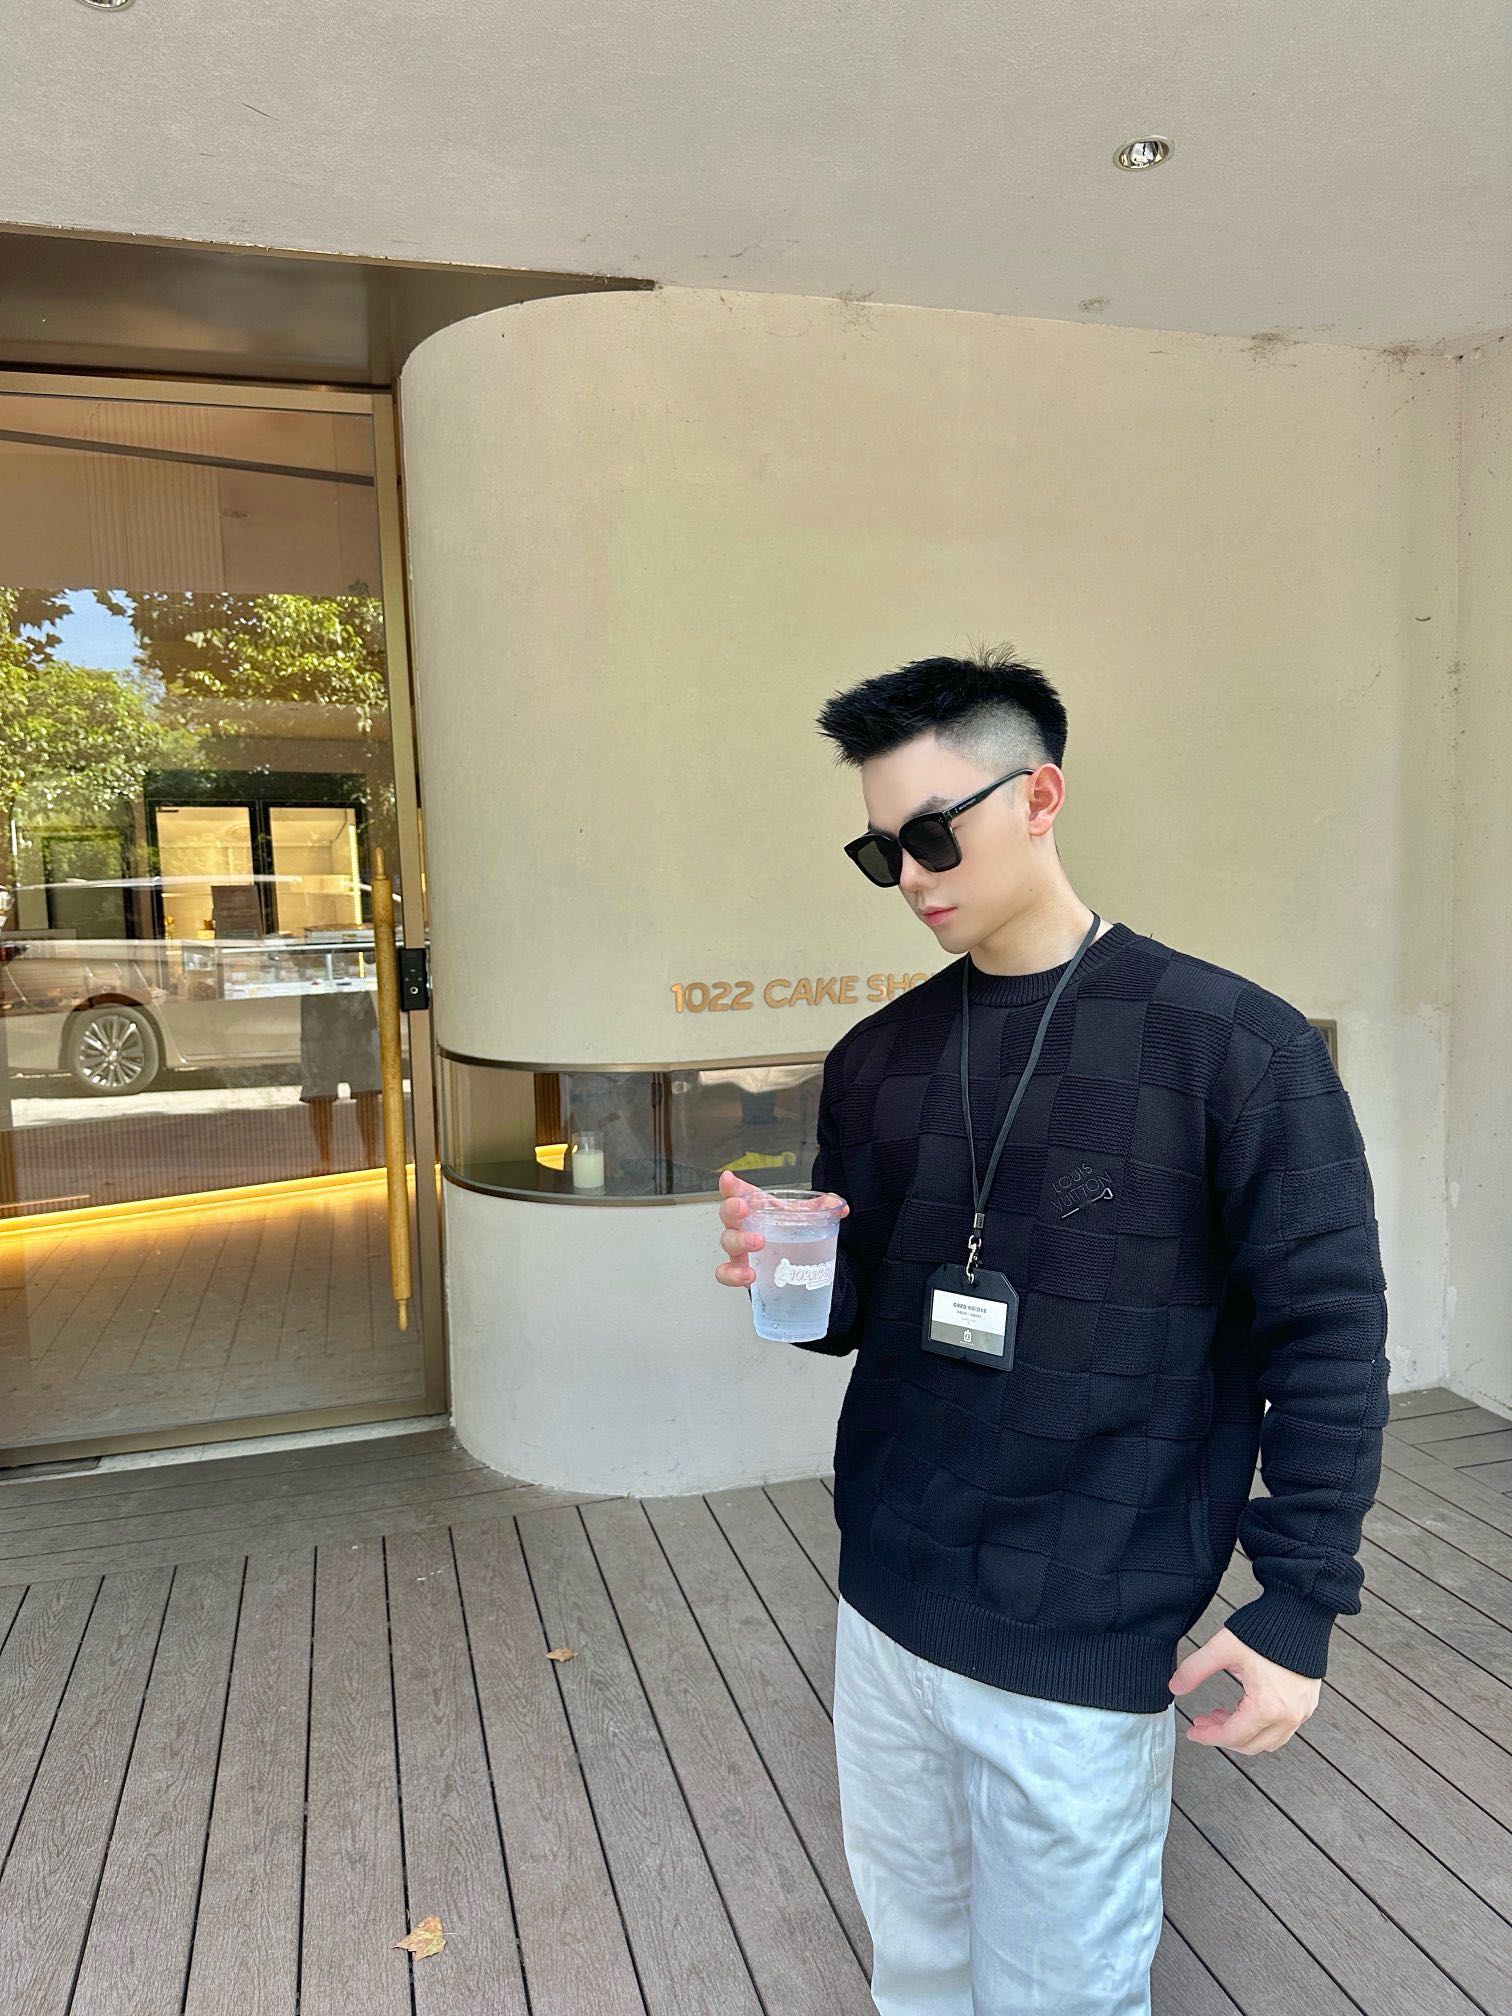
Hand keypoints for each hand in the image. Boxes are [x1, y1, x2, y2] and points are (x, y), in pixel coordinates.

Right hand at [714, 1168, 849, 1288]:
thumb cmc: (789, 1231)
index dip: (730, 1184)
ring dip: (740, 1241)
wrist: (790, 1260)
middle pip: (728, 1213)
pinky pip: (726, 1273)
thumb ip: (823, 1207)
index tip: (728, 1178)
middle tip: (744, 1209)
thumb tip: (841, 1207)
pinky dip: (734, 1274)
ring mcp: (738, 1248)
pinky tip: (750, 1275)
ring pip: (727, 1241)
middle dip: (732, 1209)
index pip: (738, 1191)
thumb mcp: (804, 1215)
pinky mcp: (740, 1269)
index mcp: (756, 1206)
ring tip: (758, 1242)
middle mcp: (742, 1225)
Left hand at [1168, 1625, 1321, 1752]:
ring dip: (1243, 1733)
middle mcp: (1289, 1716)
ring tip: (1223, 1713)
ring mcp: (1302, 1711)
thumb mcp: (1223, 1648)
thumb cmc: (1266, 1629)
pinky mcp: (1307, 1703)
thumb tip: (1174, 1686)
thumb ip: (1195, 1669)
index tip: (1193, 1731)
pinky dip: (1261, 1725)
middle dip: (1223, 1735)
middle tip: (1204, 1720)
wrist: (1300, 1612)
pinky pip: (1283, 1728)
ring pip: (1269, 1741)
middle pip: (1251, 1745)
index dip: (1207, 1736)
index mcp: (1267, 1707)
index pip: (1232, 1736)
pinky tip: (1245, 1706)